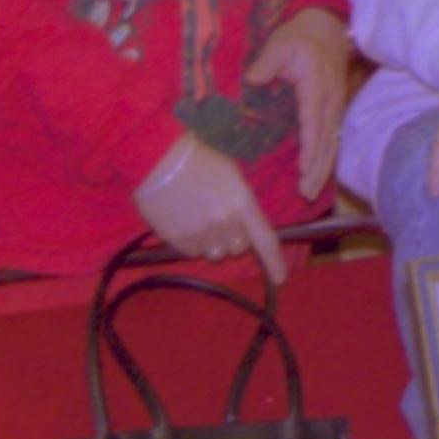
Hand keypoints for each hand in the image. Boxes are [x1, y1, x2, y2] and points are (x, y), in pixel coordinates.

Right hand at [135, 136, 283, 287]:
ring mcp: (201, 234)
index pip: (266, 241)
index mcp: (242, 204)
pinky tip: (184, 221)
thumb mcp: (231, 175)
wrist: (158, 160)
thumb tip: (245, 224)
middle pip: (239, 248)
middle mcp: (225, 223)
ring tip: (199, 220)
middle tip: (220, 219)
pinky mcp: (179, 241)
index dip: (275, 262)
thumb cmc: (198, 160)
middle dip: (233, 238)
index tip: (280, 279)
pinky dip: (192, 242)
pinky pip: (193, 252)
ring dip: (213, 243)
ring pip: (216, 254)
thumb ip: (242, 202)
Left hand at [245, 7, 350, 202]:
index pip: (313, 121)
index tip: (303, 168)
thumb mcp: (281, 42)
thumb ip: (267, 61)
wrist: (327, 28)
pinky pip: (333, 139)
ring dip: (323, 169)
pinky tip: (318, 175)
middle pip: (327, 140)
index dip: (309, 146)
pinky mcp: (335, 111)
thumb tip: (253, 79)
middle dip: (317, 168)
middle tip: (306, 193)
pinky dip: (326, 159)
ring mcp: (336, 106)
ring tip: (311, 192)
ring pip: (332, 143)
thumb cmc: (300, 37)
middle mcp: (331, 101)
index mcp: (317, 86)